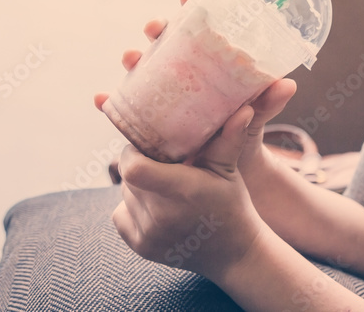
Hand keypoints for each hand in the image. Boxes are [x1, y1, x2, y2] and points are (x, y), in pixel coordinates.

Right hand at [94, 0, 297, 185]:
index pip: (201, 26)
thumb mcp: (253, 121)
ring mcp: (163, 93)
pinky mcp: (146, 118)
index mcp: (210, 64)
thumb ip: (266, 105)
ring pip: (143, 67)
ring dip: (133, 58)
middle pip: (168, 41)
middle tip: (156, 28)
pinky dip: (110, 103)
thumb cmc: (237, 137)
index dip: (193, 6)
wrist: (220, 176)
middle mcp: (184, 72)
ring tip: (130, 58)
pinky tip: (100, 101)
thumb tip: (287, 85)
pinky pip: (125, 108)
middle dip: (159, 28)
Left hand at [112, 103, 265, 281]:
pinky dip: (132, 205)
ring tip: (163, 183)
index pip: (133, 168)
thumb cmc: (231, 205)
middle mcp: (161, 216)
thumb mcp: (229, 170)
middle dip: (139, 164)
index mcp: (182, 191)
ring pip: (124, 194)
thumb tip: (243, 109)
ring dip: (137, 185)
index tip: (148, 146)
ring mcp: (148, 235)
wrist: (233, 253)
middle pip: (127, 177)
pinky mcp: (140, 246)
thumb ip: (228, 139)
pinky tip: (156, 205)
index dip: (133, 152)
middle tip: (160, 162)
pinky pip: (120, 214)